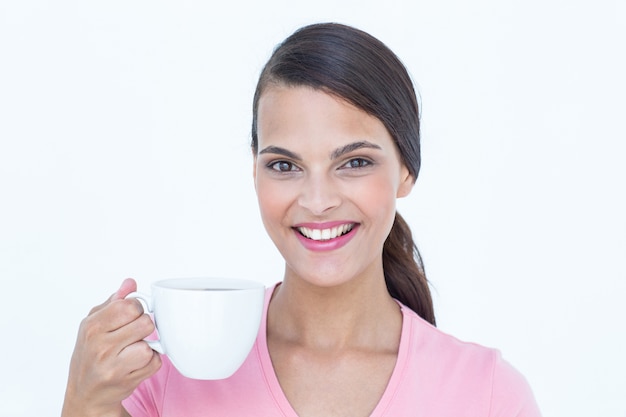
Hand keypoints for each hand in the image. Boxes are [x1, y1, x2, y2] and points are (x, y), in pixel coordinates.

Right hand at [61, 278, 161, 416]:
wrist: (86, 392)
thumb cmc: (91, 354)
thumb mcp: (94, 323)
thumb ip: (114, 302)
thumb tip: (130, 283)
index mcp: (92, 327)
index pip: (129, 306)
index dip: (136, 308)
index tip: (131, 315)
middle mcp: (100, 346)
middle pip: (145, 323)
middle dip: (144, 326)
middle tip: (133, 334)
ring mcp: (113, 366)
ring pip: (149, 345)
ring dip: (147, 346)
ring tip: (132, 349)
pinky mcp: (126, 380)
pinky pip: (154, 362)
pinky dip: (150, 362)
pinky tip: (135, 363)